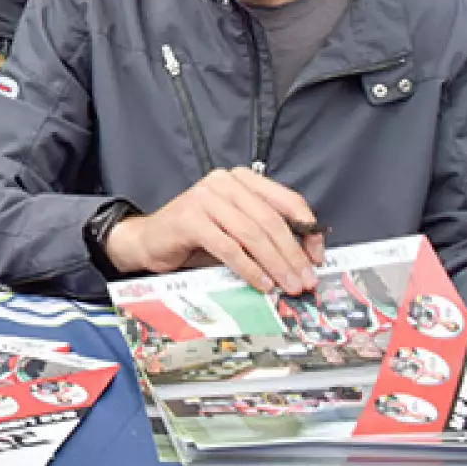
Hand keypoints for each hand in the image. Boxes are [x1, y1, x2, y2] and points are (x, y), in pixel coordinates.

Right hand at [104, 167, 325, 293]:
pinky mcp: (190, 219)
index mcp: (241, 180)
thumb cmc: (196, 237)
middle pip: (271, 220)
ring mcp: (205, 198)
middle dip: (293, 254)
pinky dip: (249, 268)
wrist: (149, 240)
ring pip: (252, 234)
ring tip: (287, 286)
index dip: (307, 230)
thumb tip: (303, 260)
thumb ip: (264, 234)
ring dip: (275, 265)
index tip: (317, 257)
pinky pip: (229, 247)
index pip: (287, 200)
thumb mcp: (236, 230)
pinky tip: (261, 283)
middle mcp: (224, 182)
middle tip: (305, 280)